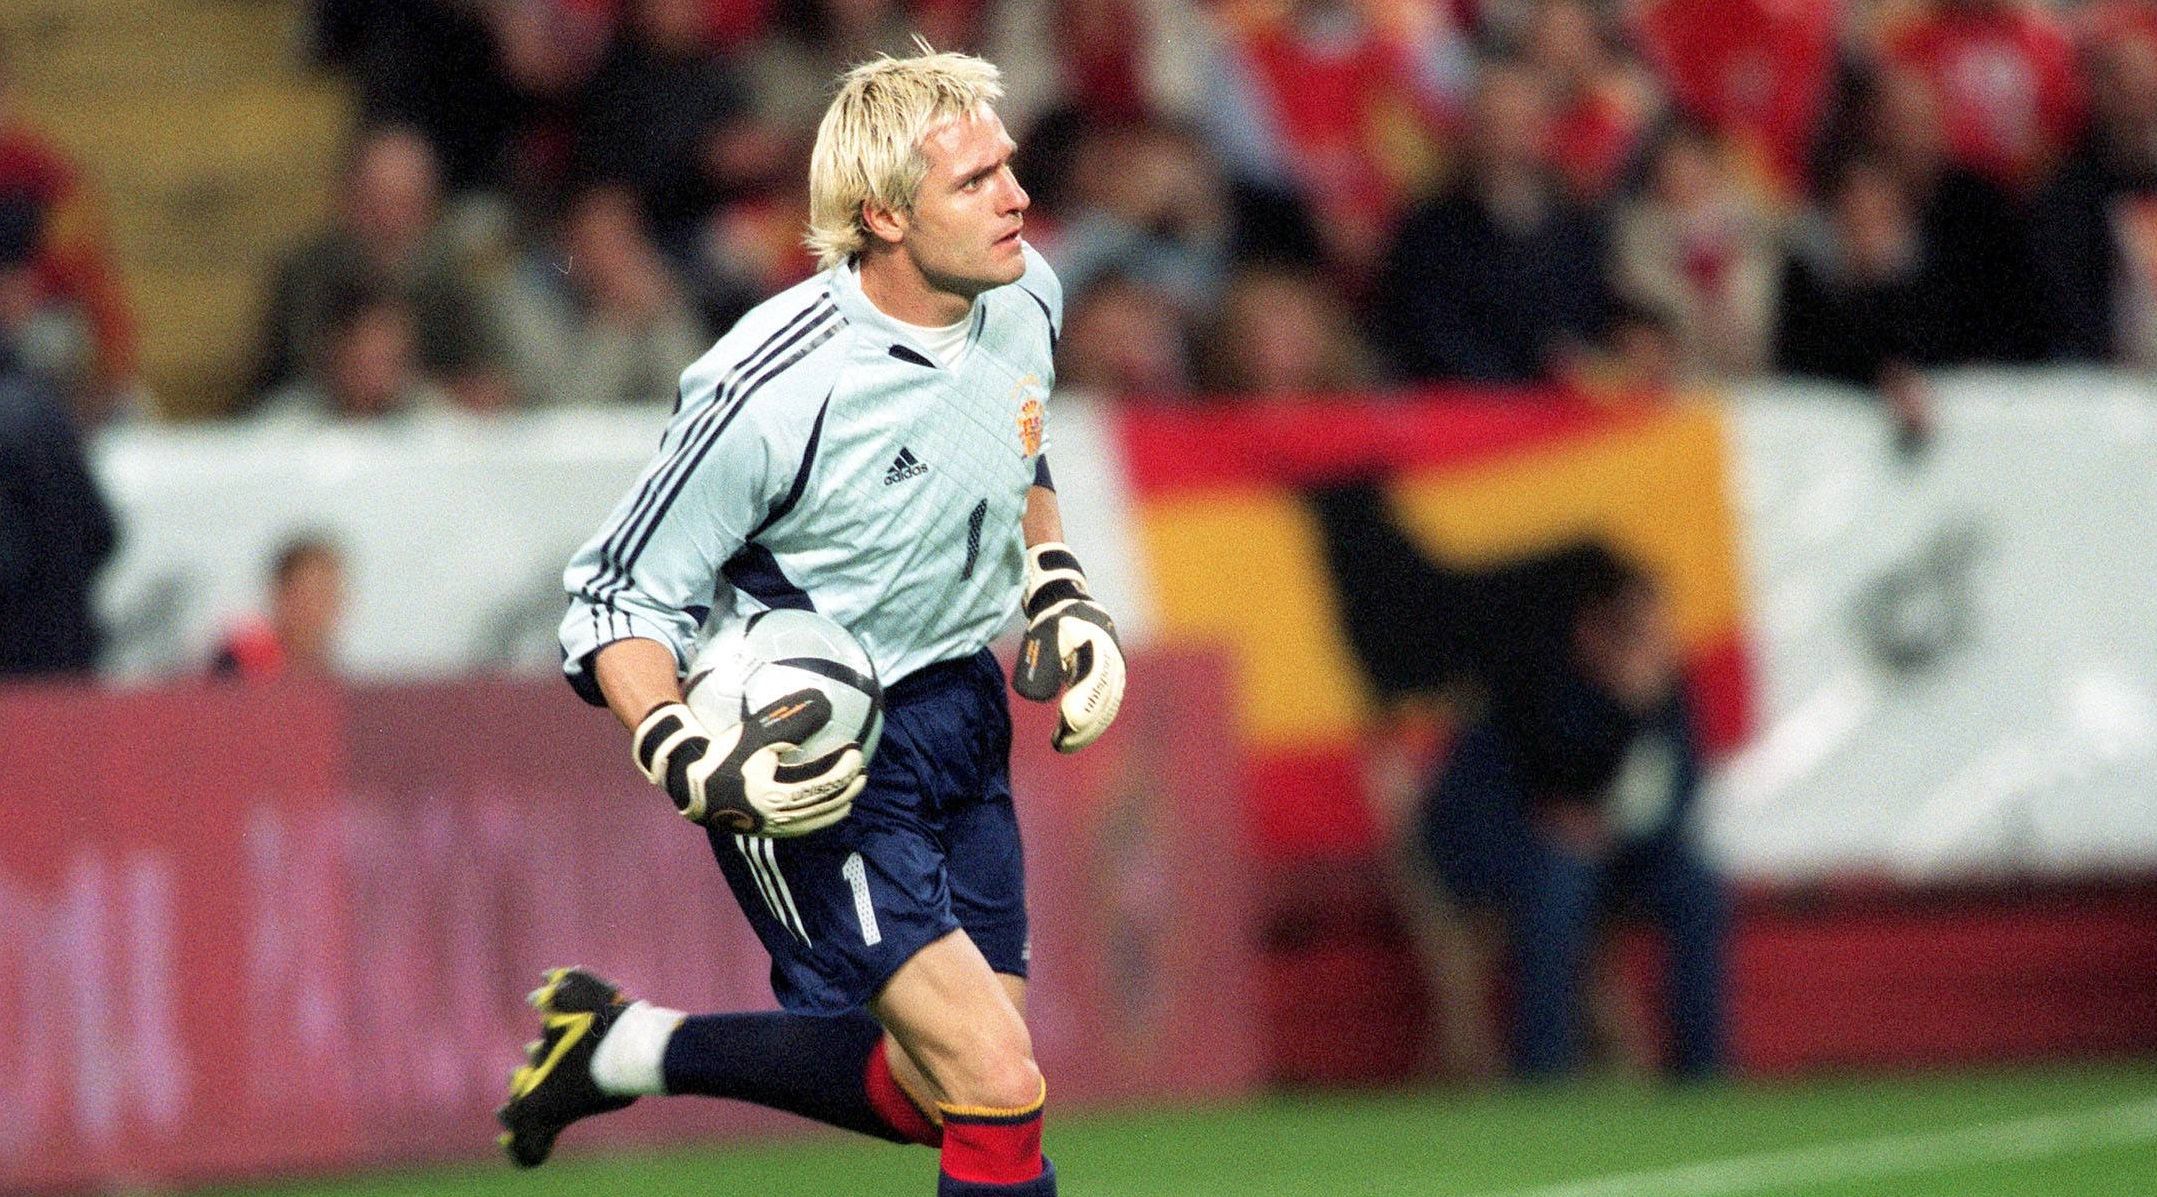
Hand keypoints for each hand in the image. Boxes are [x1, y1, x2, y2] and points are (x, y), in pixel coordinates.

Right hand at [632, 691, 864, 835]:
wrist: (688, 784)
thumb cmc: (720, 754)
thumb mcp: (754, 734)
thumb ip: (791, 722)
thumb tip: (823, 703)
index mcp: (778, 796)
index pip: (824, 783)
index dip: (845, 769)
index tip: (855, 750)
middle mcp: (779, 817)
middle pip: (826, 805)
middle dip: (849, 789)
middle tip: (863, 772)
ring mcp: (773, 827)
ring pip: (817, 819)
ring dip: (838, 804)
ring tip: (852, 789)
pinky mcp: (766, 830)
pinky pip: (802, 826)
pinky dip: (820, 815)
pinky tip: (824, 804)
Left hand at [1011, 543, 1124, 752]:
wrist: (1071, 606)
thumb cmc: (1055, 619)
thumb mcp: (1047, 632)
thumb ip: (1047, 660)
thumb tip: (1047, 698)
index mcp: (1100, 643)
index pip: (1097, 678)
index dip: (1086, 701)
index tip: (1069, 719)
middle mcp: (1112, 660)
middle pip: (1104, 699)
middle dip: (1084, 725)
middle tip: (1061, 741)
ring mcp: (1113, 674)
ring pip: (1105, 709)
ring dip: (1086, 731)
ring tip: (1061, 744)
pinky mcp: (1107, 685)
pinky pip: (1102, 710)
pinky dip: (1088, 727)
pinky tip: (1067, 739)